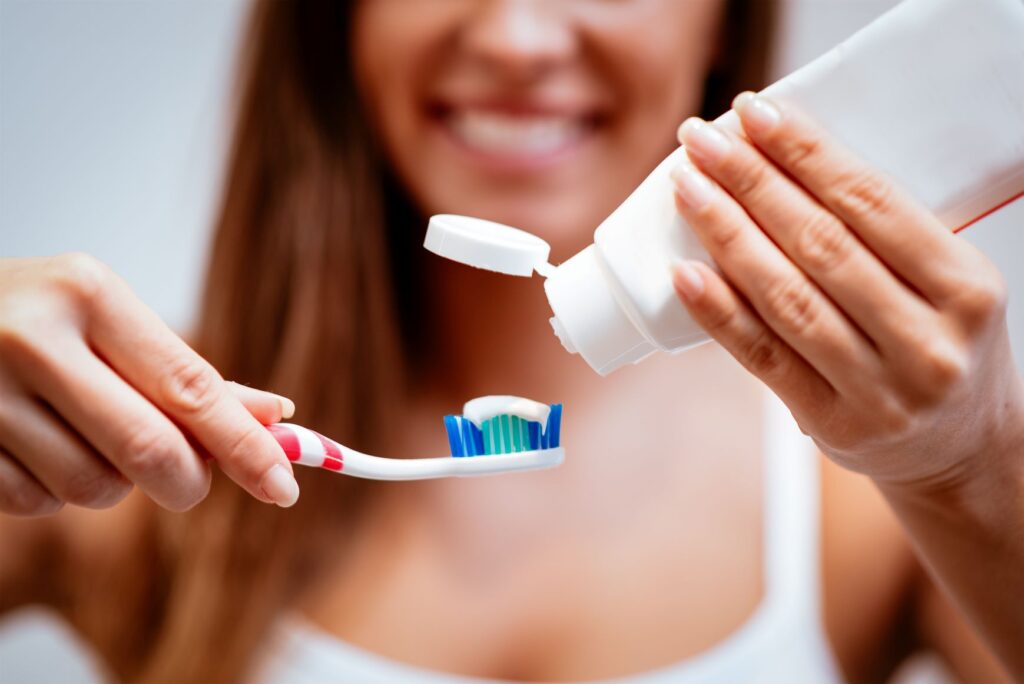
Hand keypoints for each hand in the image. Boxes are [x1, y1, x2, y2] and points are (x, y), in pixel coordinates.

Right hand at [0, 254, 299, 514]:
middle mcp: (33, 340)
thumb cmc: (34, 316)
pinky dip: (55, 490)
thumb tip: (276, 416)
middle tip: (189, 478)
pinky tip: (35, 444)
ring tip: (84, 432)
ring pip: (96, 488)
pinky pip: (39, 504)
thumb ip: (186, 374)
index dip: (247, 447)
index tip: (286, 486)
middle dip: (187, 481)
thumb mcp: (110, 321)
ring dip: (113, 482)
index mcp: (89, 295)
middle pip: (150, 452)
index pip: (191, 389)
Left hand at [669, 92, 1023, 487]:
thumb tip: (779, 164)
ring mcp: (880, 391)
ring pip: (787, 298)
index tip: (755, 114)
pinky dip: (719, 312)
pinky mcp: (831, 422)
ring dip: (727, 235)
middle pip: (821, 245)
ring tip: (687, 189)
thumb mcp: (947, 286)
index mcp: (966, 288)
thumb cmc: (942, 346)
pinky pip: (764, 356)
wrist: (959, 449)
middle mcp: (928, 342)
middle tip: (701, 139)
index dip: (807, 153)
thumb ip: (883, 238)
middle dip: (752, 183)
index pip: (873, 203)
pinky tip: (684, 272)